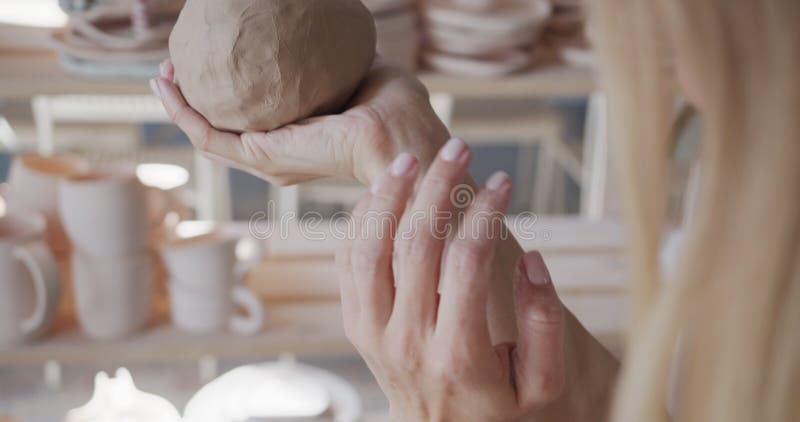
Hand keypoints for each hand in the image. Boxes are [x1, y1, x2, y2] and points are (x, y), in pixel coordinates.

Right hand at [150, 59, 447, 185]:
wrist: (400, 131)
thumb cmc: (393, 107)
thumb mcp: (355, 69)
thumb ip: (333, 57)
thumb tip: (324, 28)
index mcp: (299, 137)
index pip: (250, 121)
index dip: (224, 96)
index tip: (210, 64)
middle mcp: (278, 154)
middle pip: (219, 130)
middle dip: (191, 100)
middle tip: (173, 68)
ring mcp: (267, 158)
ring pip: (206, 134)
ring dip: (179, 104)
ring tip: (162, 73)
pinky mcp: (261, 154)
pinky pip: (207, 135)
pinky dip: (183, 111)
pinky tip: (166, 84)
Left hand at [337, 139, 576, 420]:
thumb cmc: (503, 410)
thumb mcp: (545, 384)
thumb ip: (544, 324)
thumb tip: (532, 260)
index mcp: (458, 353)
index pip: (466, 262)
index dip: (486, 212)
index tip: (505, 181)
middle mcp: (407, 341)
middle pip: (414, 244)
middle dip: (437, 186)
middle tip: (457, 147)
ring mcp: (374, 334)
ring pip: (369, 249)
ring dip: (389, 197)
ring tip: (411, 159)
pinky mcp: (357, 327)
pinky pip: (348, 264)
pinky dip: (361, 223)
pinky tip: (384, 194)